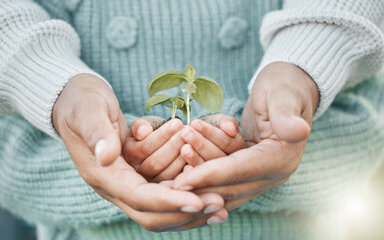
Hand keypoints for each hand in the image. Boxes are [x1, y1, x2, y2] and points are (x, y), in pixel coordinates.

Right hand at [52, 74, 226, 230]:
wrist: (74, 100)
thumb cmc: (81, 100)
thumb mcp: (88, 110)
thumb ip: (97, 134)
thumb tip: (107, 157)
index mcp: (102, 174)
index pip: (139, 197)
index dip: (168, 201)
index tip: (197, 201)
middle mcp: (113, 185)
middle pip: (151, 212)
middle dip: (185, 212)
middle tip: (219, 205)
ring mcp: (124, 183)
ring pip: (159, 209)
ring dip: (189, 209)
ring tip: (221, 204)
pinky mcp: (135, 176)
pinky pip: (162, 194)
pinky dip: (184, 196)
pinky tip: (207, 194)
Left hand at [172, 62, 318, 212]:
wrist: (288, 86)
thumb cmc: (285, 85)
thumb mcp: (285, 95)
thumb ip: (287, 115)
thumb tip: (298, 131)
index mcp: (283, 158)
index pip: (241, 170)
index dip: (210, 175)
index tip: (181, 182)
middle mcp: (273, 172)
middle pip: (230, 185)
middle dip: (198, 179)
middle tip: (167, 179)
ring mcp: (262, 173)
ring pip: (223, 182)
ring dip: (198, 170)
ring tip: (179, 147)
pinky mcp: (249, 168)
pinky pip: (223, 175)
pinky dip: (203, 169)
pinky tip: (183, 160)